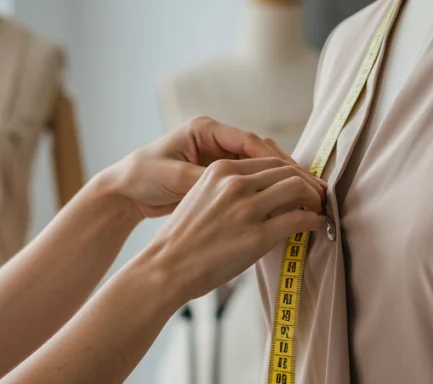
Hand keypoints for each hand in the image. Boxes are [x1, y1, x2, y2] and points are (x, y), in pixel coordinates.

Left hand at [100, 116, 303, 219]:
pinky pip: (249, 179)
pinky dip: (265, 189)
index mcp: (205, 129)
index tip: (295, 176)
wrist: (124, 191)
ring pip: (258, 165)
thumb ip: (208, 180)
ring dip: (279, 180)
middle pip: (260, 151)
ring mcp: (217, 155)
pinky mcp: (217, 173)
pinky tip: (281, 204)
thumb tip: (240, 186)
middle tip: (308, 187)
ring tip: (302, 197)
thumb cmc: (144, 177)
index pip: (250, 141)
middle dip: (285, 169)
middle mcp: (214, 138)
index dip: (275, 160)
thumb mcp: (176, 178)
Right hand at [133, 157, 326, 301]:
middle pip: (287, 171)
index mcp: (220, 170)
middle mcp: (234, 183)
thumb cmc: (181, 240)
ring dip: (314, 198)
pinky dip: (313, 220)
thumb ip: (229, 190)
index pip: (269, 161)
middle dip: (308, 183)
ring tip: (318, 210)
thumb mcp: (202, 198)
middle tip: (318, 196)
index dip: (292, 171)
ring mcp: (246, 209)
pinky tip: (316, 225)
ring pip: (297, 189)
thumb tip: (263, 195)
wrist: (165, 267)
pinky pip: (298, 219)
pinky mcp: (257, 236)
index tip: (302, 183)